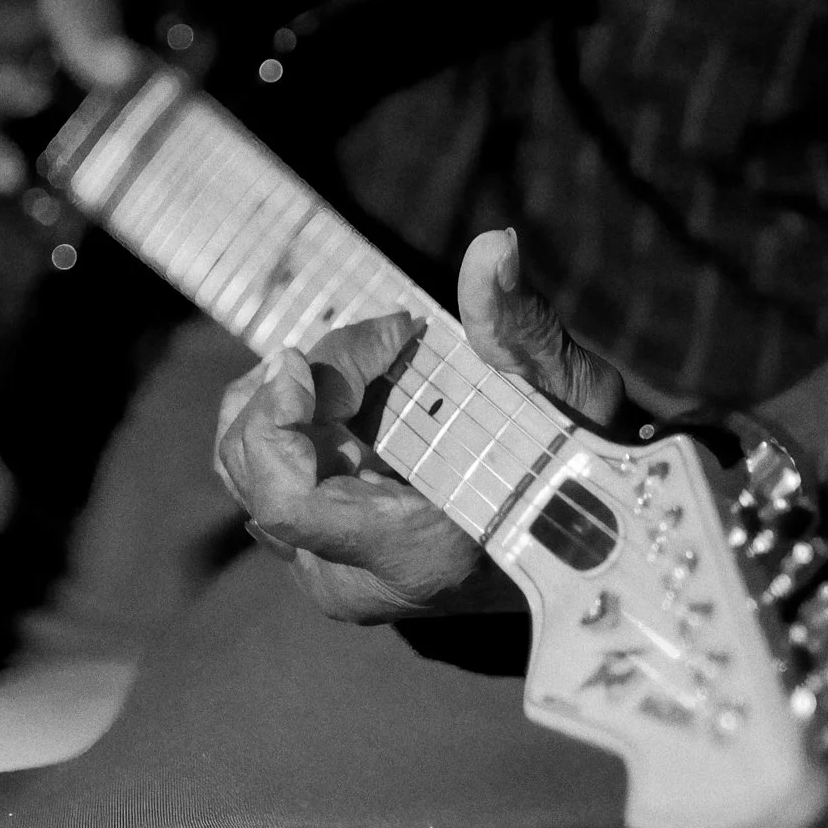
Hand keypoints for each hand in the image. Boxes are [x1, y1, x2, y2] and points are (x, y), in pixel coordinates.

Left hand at [215, 228, 624, 622]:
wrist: (580, 524)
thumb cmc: (577, 461)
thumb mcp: (566, 391)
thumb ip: (521, 327)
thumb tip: (494, 247)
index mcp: (414, 557)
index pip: (288, 502)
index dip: (276, 420)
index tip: (302, 359)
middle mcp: (358, 580)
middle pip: (257, 475)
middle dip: (300, 388)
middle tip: (380, 343)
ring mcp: (331, 571)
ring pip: (247, 474)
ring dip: (292, 398)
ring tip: (370, 363)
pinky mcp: (318, 551)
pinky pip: (262, 478)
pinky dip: (292, 418)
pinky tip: (352, 391)